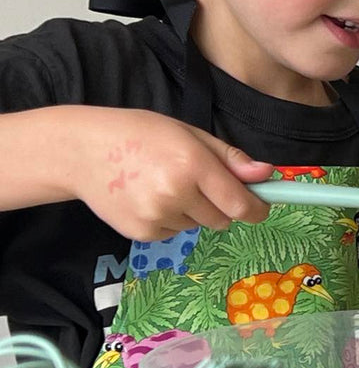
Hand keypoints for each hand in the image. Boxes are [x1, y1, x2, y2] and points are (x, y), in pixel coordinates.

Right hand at [71, 108, 273, 239]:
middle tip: (197, 183)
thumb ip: (229, 158)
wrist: (81, 151)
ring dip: (193, 211)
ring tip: (164, 185)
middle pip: (223, 218)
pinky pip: (174, 232)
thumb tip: (267, 174)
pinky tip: (148, 197)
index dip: (256, 209)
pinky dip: (170, 219)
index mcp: (193, 165)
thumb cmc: (140, 134)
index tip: (260, 208)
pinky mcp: (142, 233)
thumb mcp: (189, 134)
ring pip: (198, 225)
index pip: (240, 204)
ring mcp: (157, 216)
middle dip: (220, 205)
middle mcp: (176, 193)